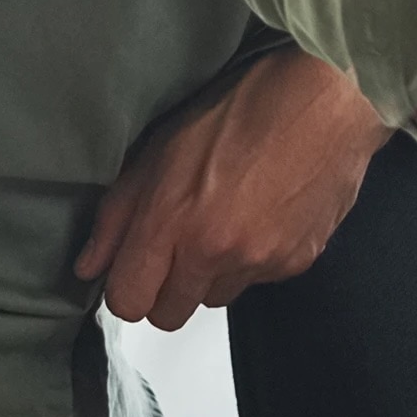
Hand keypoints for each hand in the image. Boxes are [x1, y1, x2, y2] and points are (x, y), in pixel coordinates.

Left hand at [77, 48, 388, 331]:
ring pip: (214, 299)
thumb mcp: (160, 149)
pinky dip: (252, 260)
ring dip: (210, 274)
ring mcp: (260, 263)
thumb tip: (89, 266)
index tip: (133, 267)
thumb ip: (118, 215)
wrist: (326, 100)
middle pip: (168, 316)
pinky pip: (257, 281)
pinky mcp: (297, 264)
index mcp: (173, 221)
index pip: (128, 302)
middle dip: (164, 289)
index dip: (126, 287)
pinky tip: (260, 214)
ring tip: (224, 219)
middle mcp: (215, 253)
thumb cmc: (241, 109)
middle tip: (176, 244)